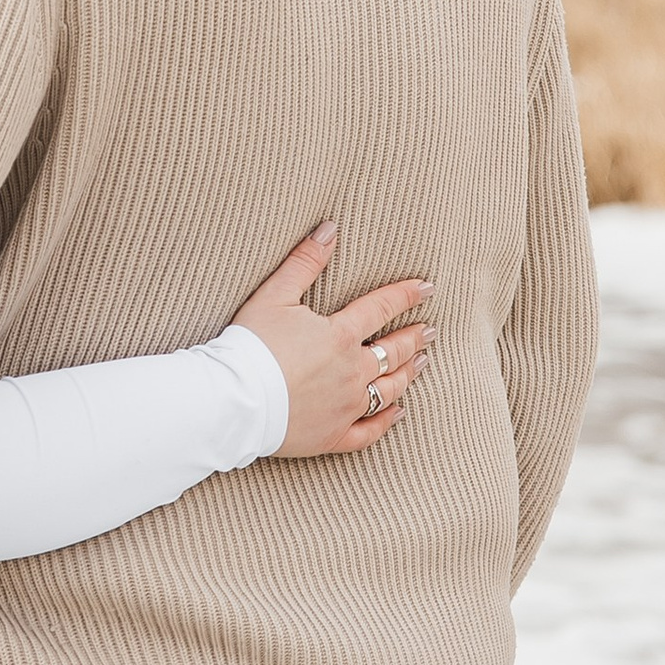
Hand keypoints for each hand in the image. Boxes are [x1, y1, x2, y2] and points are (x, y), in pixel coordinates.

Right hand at [232, 231, 433, 457]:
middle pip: (393, 351)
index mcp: (340, 336)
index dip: (406, 295)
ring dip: (408, 373)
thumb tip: (330, 229)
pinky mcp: (334, 435)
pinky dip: (388, 420)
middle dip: (414, 338)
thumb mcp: (275, 295)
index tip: (427, 288)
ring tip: (421, 362)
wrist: (234, 400)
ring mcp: (346, 407)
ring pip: (388, 389)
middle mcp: (352, 372)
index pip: (381, 308)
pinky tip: (399, 411)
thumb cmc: (251, 345)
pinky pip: (370, 430)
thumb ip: (304, 262)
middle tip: (430, 331)